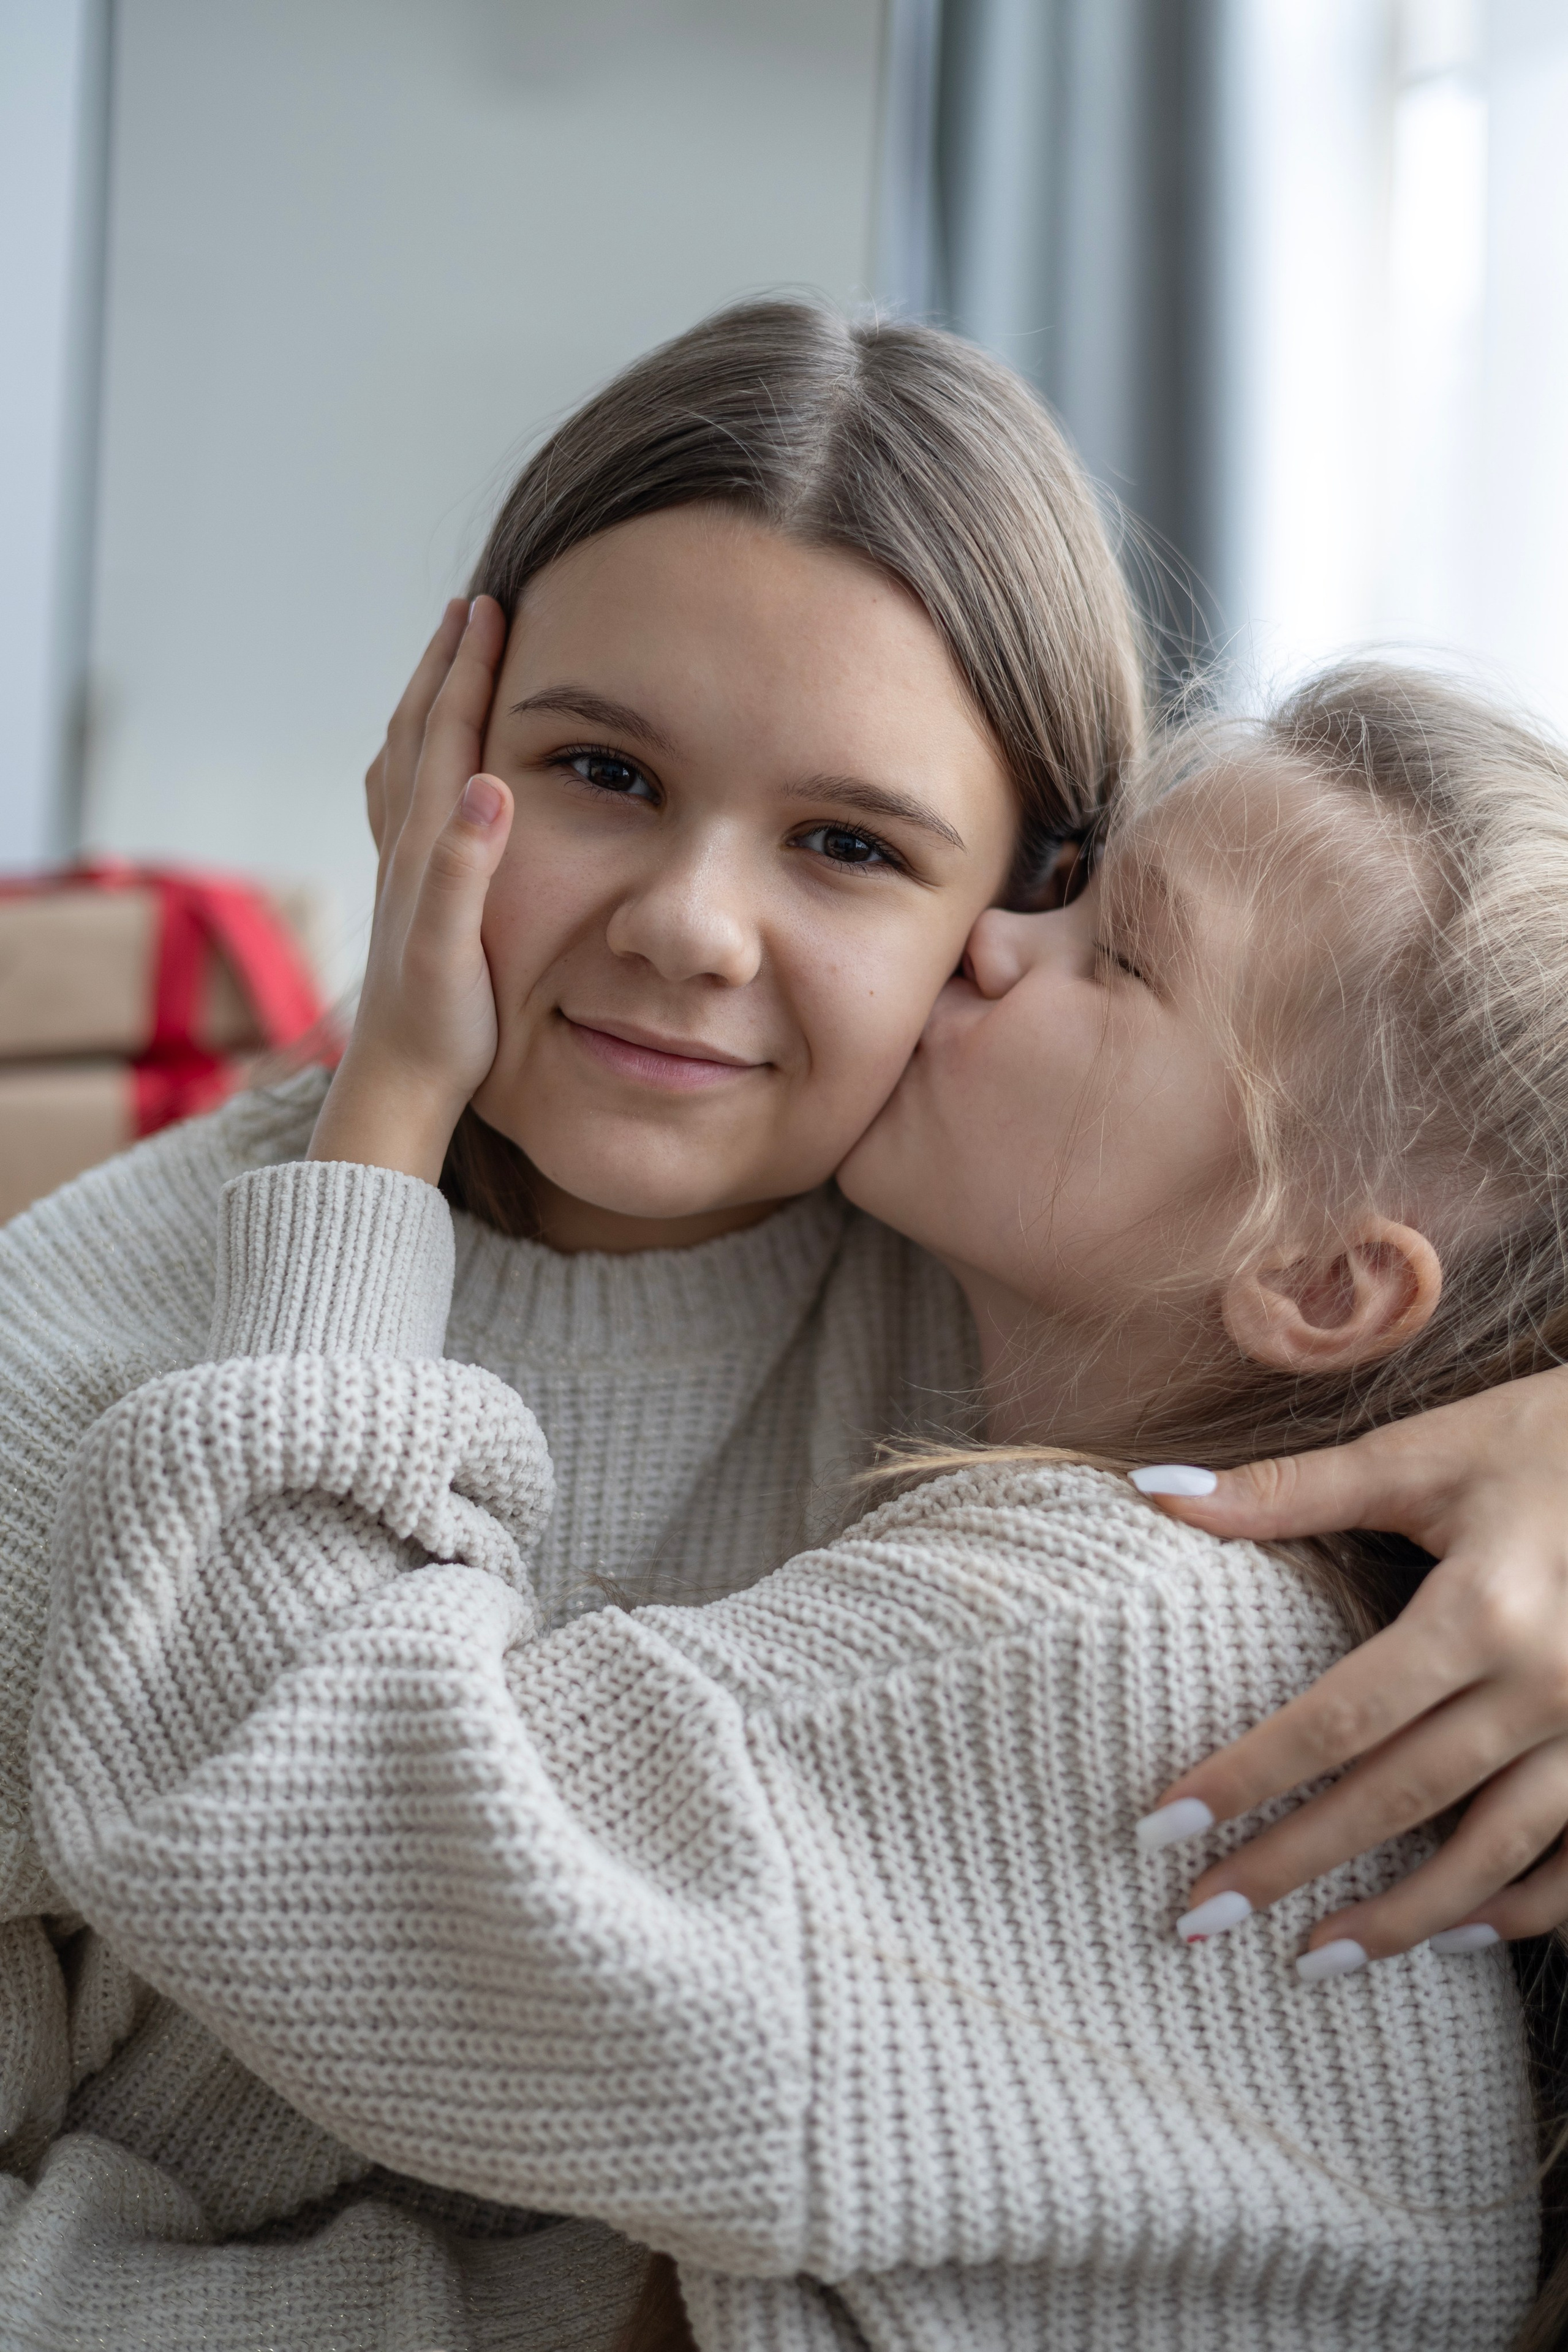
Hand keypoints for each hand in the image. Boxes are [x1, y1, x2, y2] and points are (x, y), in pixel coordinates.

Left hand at [310, 596, 513, 1184]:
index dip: (470, 669)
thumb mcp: (452, 948)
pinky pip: (408, 802)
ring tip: (449, 663)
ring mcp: (403, 870)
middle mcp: (405, 847)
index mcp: (425, 846)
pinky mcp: (410, 896)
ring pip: (410, 761)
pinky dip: (419, 759)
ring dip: (430, 703)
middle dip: (446, 665)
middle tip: (472, 605)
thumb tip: (486, 784)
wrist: (399, 1083)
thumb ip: (464, 866)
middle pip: (421, 733)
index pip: (449, 734)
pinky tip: (429, 766)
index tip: (492, 607)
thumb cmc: (440, 1026)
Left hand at [1134, 1367, 1567, 1966]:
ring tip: (1313, 1962)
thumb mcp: (1424, 1455)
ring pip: (1495, 1851)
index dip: (1247, 1778)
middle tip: (1200, 1920)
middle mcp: (1545, 1684)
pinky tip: (1460, 1935)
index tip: (1162, 1827)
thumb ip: (1292, 1489)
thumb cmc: (1547, 1440)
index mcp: (1481, 1611)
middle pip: (1399, 1799)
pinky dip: (1526, 1908)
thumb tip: (1156, 1490)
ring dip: (1403, 1917)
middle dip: (1294, 1865)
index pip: (1337, 1719)